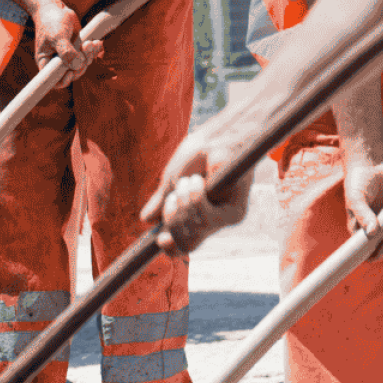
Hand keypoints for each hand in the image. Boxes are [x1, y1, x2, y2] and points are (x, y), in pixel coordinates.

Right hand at [32, 1, 101, 87]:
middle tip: (85, 48)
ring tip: (90, 42)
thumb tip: (77, 66)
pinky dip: (94, 51)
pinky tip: (97, 42)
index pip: (54, 81)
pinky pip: (88, 57)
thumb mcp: (57, 37)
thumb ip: (66, 52)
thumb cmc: (51, 23)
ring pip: (82, 65)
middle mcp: (58, 63)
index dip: (64, 81)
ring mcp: (69, 57)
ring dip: (89, 56)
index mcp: (47, 64)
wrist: (55, 9)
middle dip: (81, 64)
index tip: (71, 73)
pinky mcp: (78, 50)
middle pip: (72, 74)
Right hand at [142, 127, 252, 256]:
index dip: (169, 247)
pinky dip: (196, 198)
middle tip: (175, 194)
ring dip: (184, 204)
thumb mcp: (173, 177)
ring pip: (193, 232)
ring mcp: (224, 220)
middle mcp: (211, 223)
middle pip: (184, 243)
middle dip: (172, 218)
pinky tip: (200, 181)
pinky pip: (205, 219)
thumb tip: (146, 220)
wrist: (224, 134)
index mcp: (193, 217)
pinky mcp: (235, 213)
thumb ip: (162, 200)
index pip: (181, 246)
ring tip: (191, 180)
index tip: (159, 239)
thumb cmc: (200, 151)